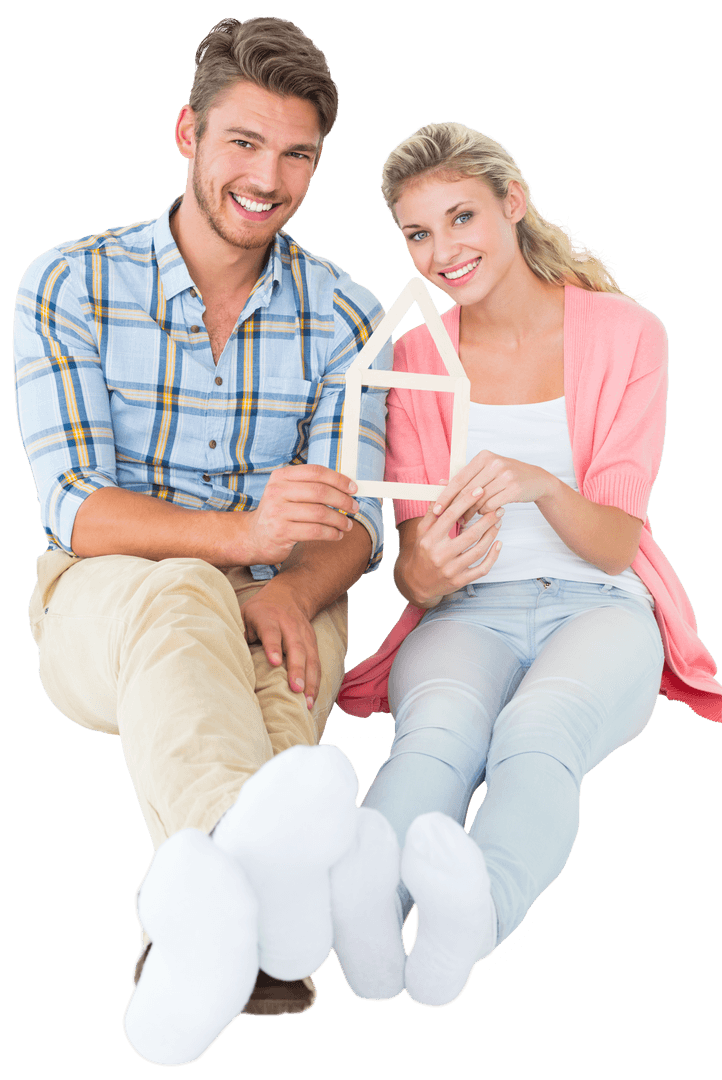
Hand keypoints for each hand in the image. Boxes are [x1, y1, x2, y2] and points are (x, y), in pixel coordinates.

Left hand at [240, 582, 320, 708]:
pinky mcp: (313, 644)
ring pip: (310, 657)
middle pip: (296, 647)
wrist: (290, 594)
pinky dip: (315, 682)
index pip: (272, 633)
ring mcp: (304, 635)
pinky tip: (312, 699)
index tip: (274, 662)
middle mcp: (290, 626)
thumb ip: (239, 634)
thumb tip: (226, 658)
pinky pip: (316, 664)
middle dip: (297, 669)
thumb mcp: (244, 615)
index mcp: (269, 617)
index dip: (273, 647)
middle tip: (296, 689)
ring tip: (307, 702)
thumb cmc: (260, 610)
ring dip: (310, 680)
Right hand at [244, 464, 358, 565]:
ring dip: (339, 520)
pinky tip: (337, 535)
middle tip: (354, 507)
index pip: (315, 472)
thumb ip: (310, 486)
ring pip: (319, 513)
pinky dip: (331, 533)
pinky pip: (314, 531)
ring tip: (347, 525)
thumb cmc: (280, 513)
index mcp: (281, 477)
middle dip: (342, 500)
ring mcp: (277, 512)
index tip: (353, 488)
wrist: (254, 537)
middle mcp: (277, 491)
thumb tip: (346, 485)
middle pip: (319, 492)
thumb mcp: (288, 492)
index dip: (338, 479)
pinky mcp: (281, 532)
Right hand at [400, 484, 503, 607]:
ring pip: (478, 551)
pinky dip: (493, 557)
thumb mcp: (422, 530)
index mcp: (429, 539)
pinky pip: (482, 569)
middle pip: (469, 534)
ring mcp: (450, 570)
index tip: (480, 490)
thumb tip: (442, 485)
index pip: (450, 516)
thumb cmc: (421, 551)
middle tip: (498, 508)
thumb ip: (433, 510)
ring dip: (492, 535)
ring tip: (498, 522)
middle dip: (487, 520)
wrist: (416, 582)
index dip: (466, 501)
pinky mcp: (459, 581)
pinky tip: (498, 544)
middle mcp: (439, 555)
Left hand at [432, 451, 554, 523]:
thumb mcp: (487, 472)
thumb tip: (441, 483)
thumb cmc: (507, 477)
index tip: (436, 509)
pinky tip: (486, 513)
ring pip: (479, 500)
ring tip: (468, 518)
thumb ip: (466, 477)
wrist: (537, 481)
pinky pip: (491, 505)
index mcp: (484, 457)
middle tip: (451, 520)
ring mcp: (506, 475)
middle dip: (457, 508)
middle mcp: (494, 463)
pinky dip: (485, 512)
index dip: (446, 495)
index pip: (459, 479)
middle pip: (467, 491)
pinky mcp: (514, 488)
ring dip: (472, 513)